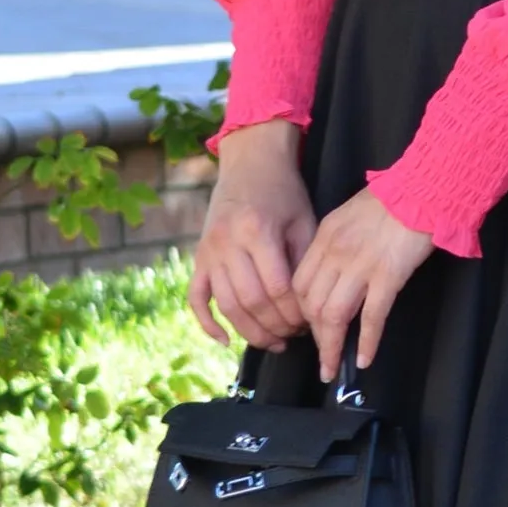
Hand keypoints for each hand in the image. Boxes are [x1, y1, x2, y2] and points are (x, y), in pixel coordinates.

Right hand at [189, 117, 315, 349]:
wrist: (250, 164)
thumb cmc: (283, 192)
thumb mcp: (302, 220)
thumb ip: (303, 261)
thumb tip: (308, 307)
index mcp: (256, 231)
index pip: (277, 287)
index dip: (295, 312)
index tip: (311, 322)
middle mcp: (227, 243)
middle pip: (251, 301)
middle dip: (276, 325)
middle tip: (295, 335)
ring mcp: (209, 252)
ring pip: (226, 305)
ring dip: (250, 332)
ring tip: (274, 342)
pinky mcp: (199, 257)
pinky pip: (196, 298)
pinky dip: (207, 323)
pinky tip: (225, 341)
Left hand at [291, 187, 434, 379]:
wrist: (423, 189)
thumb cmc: (393, 199)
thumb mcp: (349, 215)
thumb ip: (336, 243)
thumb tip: (332, 272)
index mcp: (324, 237)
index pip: (299, 284)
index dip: (301, 312)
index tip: (309, 327)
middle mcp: (336, 254)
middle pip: (312, 304)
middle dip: (314, 335)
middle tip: (323, 353)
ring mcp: (361, 266)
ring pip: (334, 315)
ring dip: (331, 347)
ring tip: (334, 367)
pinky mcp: (389, 276)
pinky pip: (372, 317)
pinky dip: (367, 342)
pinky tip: (365, 359)